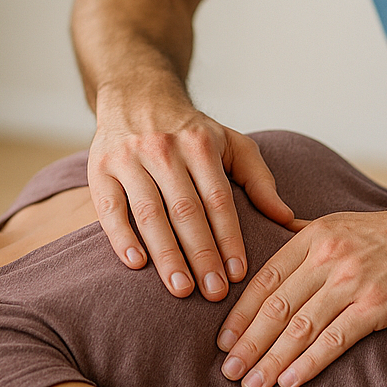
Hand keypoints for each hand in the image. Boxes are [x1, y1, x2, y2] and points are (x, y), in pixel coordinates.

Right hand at [87, 107, 295, 300]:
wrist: (136, 94)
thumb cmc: (190, 130)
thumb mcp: (230, 143)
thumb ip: (259, 179)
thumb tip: (287, 218)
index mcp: (200, 145)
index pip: (218, 200)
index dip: (229, 238)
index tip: (238, 273)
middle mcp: (164, 149)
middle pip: (186, 210)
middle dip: (201, 255)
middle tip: (213, 292)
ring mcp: (129, 158)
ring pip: (149, 213)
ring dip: (166, 255)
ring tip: (181, 289)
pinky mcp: (100, 168)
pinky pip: (110, 208)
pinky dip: (121, 237)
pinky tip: (136, 264)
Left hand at [217, 203, 386, 386]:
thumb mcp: (345, 221)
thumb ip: (308, 234)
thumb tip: (277, 233)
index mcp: (316, 236)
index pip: (266, 278)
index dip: (241, 313)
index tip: (223, 340)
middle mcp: (328, 256)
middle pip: (276, 306)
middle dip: (248, 343)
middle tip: (228, 371)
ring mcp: (353, 281)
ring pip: (299, 326)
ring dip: (271, 360)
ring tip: (251, 384)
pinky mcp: (377, 305)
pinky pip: (334, 339)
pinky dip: (308, 363)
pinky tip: (290, 381)